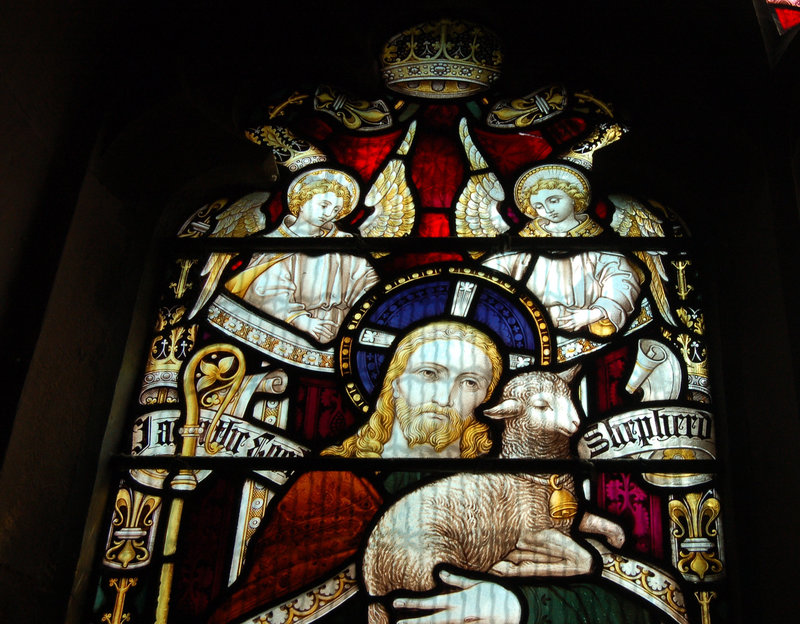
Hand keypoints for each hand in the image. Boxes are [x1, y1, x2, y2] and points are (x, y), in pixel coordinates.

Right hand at [292, 315, 336, 341]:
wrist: (298, 319)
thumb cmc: (306, 320)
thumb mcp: (313, 320)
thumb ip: (317, 322)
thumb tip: (320, 322)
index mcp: (317, 321)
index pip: (326, 321)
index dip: (332, 323)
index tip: (337, 325)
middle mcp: (316, 324)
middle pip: (324, 328)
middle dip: (329, 331)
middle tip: (333, 335)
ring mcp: (312, 327)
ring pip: (320, 331)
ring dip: (325, 334)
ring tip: (330, 337)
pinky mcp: (308, 330)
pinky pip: (313, 334)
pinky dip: (316, 337)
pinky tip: (319, 339)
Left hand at [392, 570, 521, 623]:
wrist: (516, 610)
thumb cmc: (495, 594)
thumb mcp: (476, 583)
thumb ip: (456, 580)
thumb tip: (440, 574)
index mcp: (458, 601)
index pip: (431, 602)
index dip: (413, 604)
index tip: (397, 603)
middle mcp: (460, 615)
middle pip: (433, 620)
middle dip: (415, 622)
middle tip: (398, 623)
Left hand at [557, 307, 604, 331]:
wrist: (592, 316)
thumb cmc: (585, 312)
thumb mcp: (578, 310)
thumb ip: (572, 310)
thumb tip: (566, 309)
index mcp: (574, 317)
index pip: (566, 318)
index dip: (561, 319)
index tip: (557, 319)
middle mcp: (575, 321)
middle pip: (567, 325)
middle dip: (562, 326)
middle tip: (558, 327)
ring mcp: (578, 324)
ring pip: (570, 327)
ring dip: (566, 328)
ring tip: (563, 328)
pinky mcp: (580, 326)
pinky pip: (576, 329)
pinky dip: (573, 329)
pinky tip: (571, 330)